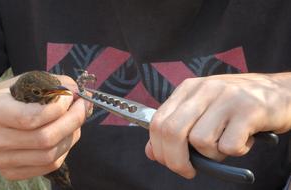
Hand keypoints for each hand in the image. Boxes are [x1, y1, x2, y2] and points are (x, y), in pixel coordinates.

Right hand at [0, 74, 89, 179]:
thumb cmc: (5, 101)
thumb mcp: (22, 83)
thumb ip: (51, 83)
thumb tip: (77, 90)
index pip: (33, 117)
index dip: (59, 107)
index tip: (71, 95)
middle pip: (46, 139)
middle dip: (73, 120)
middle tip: (82, 107)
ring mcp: (3, 160)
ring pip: (51, 155)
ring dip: (72, 135)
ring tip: (74, 121)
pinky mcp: (12, 173)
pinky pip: (49, 166)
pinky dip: (65, 149)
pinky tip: (65, 135)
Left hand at [145, 73, 290, 178]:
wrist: (281, 92)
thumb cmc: (237, 105)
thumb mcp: (202, 111)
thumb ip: (176, 129)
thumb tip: (151, 152)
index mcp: (188, 88)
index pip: (158, 121)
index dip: (159, 148)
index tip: (168, 162)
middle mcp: (204, 89)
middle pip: (172, 131)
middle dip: (175, 160)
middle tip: (188, 170)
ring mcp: (227, 98)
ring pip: (200, 141)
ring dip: (212, 154)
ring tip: (227, 143)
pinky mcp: (248, 110)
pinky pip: (229, 146)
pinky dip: (236, 152)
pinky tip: (244, 140)